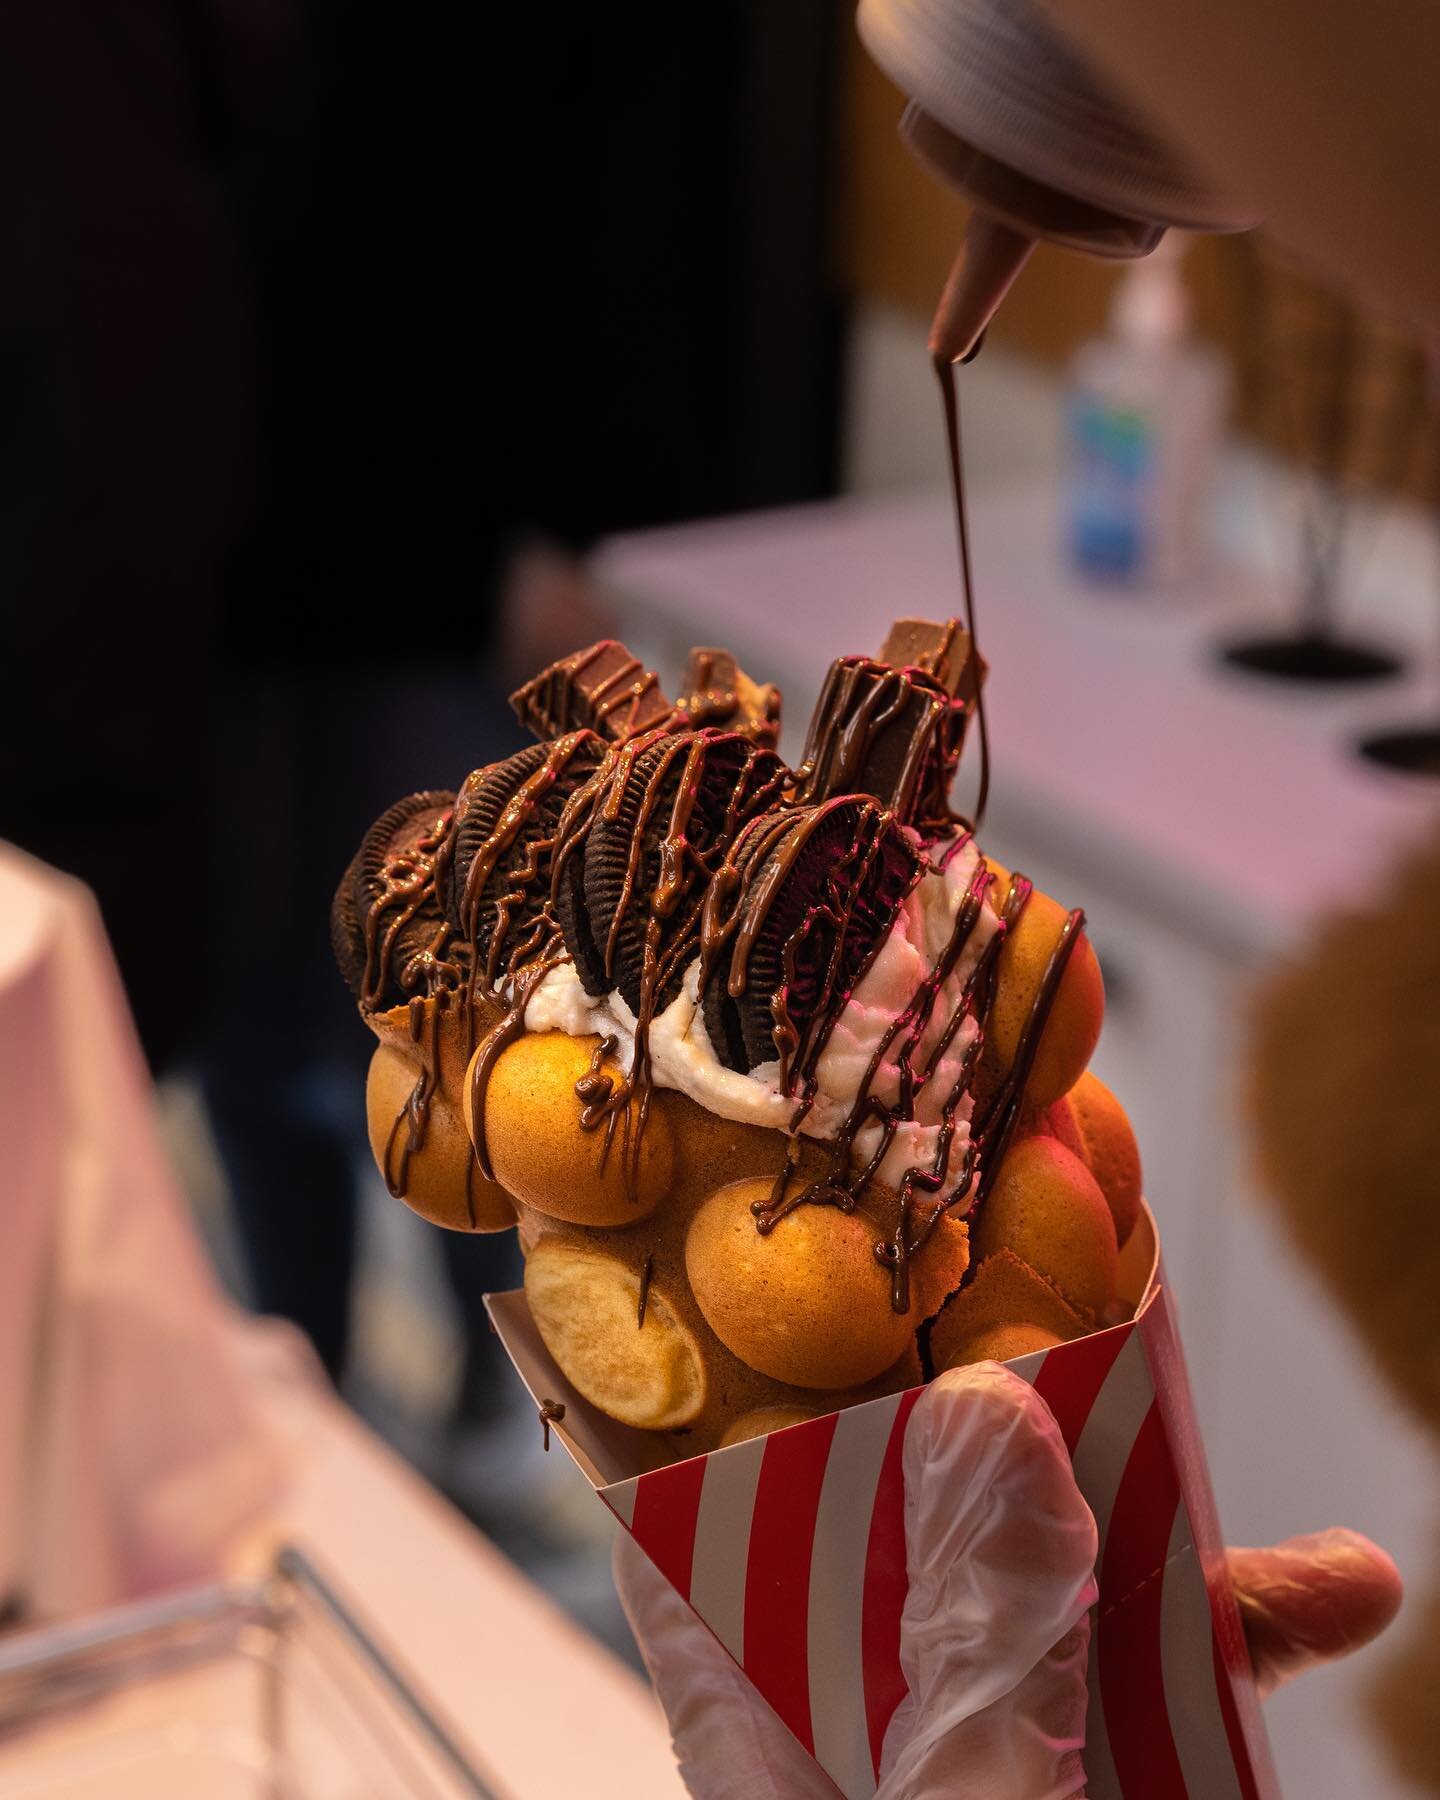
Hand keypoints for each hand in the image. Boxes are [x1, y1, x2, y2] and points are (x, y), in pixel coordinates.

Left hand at [615, 1365, 1400, 1798]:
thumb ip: (972, 1642)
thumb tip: (974, 1415)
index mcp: (763, 1723)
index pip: (691, 1505)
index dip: (722, 1364)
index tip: (782, 1240)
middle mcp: (854, 1720)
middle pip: (897, 1512)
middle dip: (1002, 1419)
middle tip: (1090, 1323)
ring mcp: (968, 1755)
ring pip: (1040, 1587)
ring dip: (1158, 1533)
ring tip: (1290, 1545)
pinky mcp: (1068, 1781)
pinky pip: (1138, 1684)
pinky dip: (1226, 1639)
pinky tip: (1332, 1601)